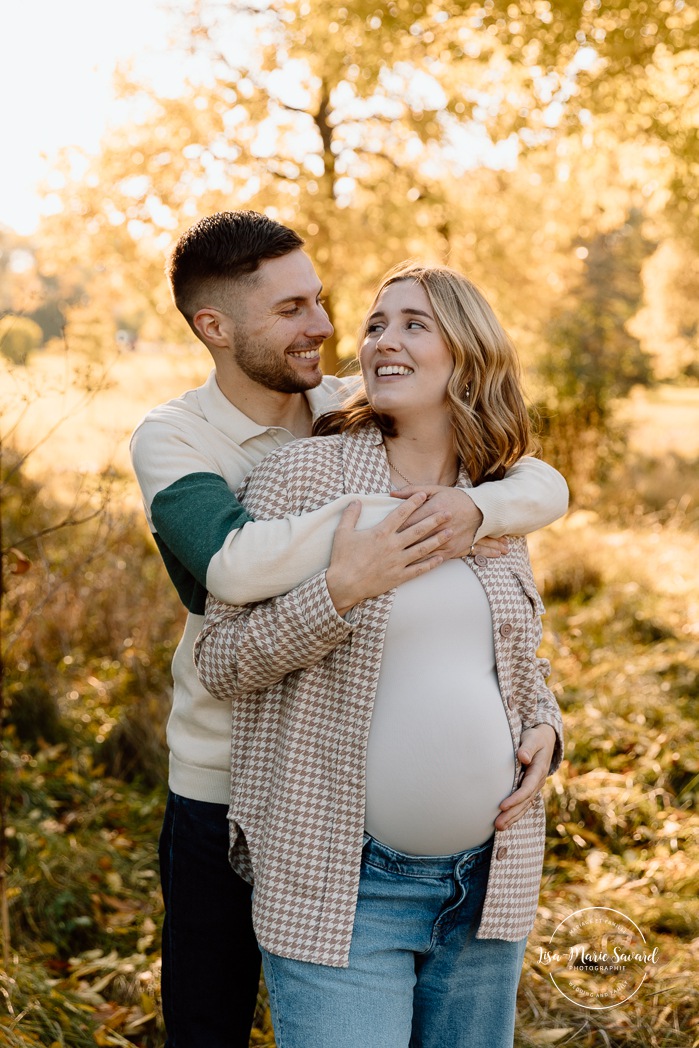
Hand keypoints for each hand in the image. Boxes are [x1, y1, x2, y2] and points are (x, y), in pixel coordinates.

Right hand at [326, 493, 452, 614]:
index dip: (413, 503)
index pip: (401, 514)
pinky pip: (418, 569)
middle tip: (448, 512)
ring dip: (438, 539)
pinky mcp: (399, 576)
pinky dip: (431, 564)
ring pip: (422, 548)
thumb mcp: (342, 533)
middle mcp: (392, 546)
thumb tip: (356, 500)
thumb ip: (350, 515)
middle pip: (418, 529)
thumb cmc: (342, 559)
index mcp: (380, 533)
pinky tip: (441, 558)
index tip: (424, 495)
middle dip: (434, 520)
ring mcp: (397, 562)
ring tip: (450, 532)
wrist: (344, 585)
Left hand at [391, 485, 507, 559]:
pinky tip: (408, 567)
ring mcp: (445, 541)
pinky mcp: (451, 551)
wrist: (480, 512)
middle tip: (380, 548)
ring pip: (421, 551)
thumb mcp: (435, 489)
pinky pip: (433, 560)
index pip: (407, 520)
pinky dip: (421, 564)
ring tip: (389, 561)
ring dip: (405, 556)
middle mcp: (438, 527)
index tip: (380, 531)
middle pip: (412, 537)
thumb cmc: (454, 498)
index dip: (392, 526)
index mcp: (433, 509)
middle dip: (395, 543)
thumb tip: (392, 493)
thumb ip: (412, 491)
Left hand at [495, 724, 556, 830]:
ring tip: (499, 828)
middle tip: (498, 825)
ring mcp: (535, 786)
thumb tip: (523, 757)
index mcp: (539, 770)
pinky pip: (524, 803)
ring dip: (513, 817)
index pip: (527, 788)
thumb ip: (527, 747)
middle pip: (525, 801)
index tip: (502, 806)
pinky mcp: (530, 788)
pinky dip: (515, 813)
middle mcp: (538, 781)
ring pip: (524, 805)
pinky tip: (506, 821)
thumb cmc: (535, 737)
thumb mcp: (532, 738)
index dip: (515, 798)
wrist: (545, 739)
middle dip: (512, 814)